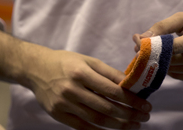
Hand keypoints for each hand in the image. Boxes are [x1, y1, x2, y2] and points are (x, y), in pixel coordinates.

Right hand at [0, 25, 151, 129]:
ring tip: (133, 125)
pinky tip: (113, 129)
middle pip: (106, 107)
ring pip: (96, 119)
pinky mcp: (58, 114)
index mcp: (81, 72)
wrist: (36, 69)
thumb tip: (129, 84)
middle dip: (129, 115)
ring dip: (118, 125)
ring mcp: (64, 104)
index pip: (112, 90)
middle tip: (144, 117)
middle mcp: (72, 89)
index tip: (145, 105)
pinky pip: (82, 127)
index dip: (131, 100)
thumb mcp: (87, 60)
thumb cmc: (65, 62)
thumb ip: (108, 72)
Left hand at [133, 11, 182, 82]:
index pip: (172, 48)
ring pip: (171, 70)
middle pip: (168, 61)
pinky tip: (173, 58)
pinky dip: (171, 68)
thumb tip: (141, 38)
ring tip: (158, 51)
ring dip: (160, 62)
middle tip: (143, 48)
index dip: (152, 48)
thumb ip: (161, 26)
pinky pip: (178, 76)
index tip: (138, 45)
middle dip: (152, 55)